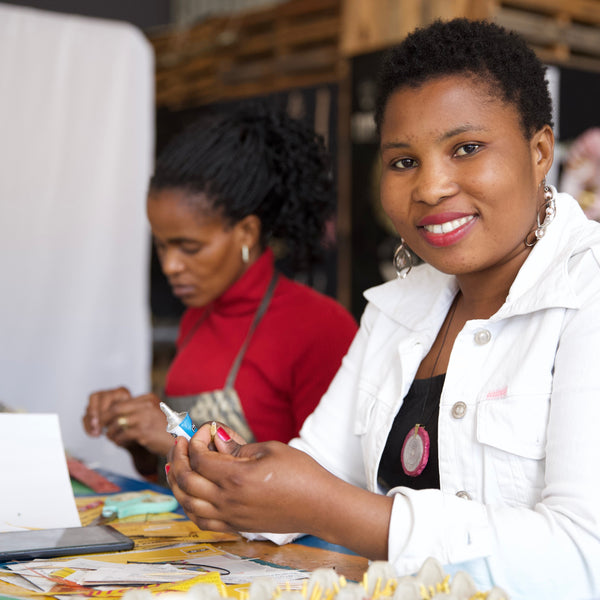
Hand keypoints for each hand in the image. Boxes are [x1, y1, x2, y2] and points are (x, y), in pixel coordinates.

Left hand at [83, 388, 172, 455]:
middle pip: (116, 410)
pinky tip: (120, 443)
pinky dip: (118, 440)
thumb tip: (113, 414)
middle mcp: (146, 405)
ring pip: (117, 423)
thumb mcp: (152, 413)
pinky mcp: (144, 431)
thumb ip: (137, 410)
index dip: (108, 412)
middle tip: (101, 428)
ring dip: (111, 432)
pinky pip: (123, 435)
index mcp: (148, 398)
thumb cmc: (164, 429)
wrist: (178, 441)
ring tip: (112, 437)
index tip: (103, 419)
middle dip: (105, 420)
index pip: (121, 402)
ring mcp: (145, 418)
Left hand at [166, 431, 346, 536]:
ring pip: (187, 504)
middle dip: (178, 457)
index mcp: (236, 477)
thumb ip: (238, 447)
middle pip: (186, 480)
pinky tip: (191, 493)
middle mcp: (228, 500)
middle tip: (181, 442)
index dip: (197, 439)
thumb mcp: (270, 449)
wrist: (320, 506)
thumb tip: (216, 439)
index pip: (199, 458)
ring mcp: (231, 517)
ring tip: (179, 466)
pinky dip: (189, 506)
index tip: (207, 428)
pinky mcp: (236, 527)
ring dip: (177, 483)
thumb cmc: (301, 474)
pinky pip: (201, 521)